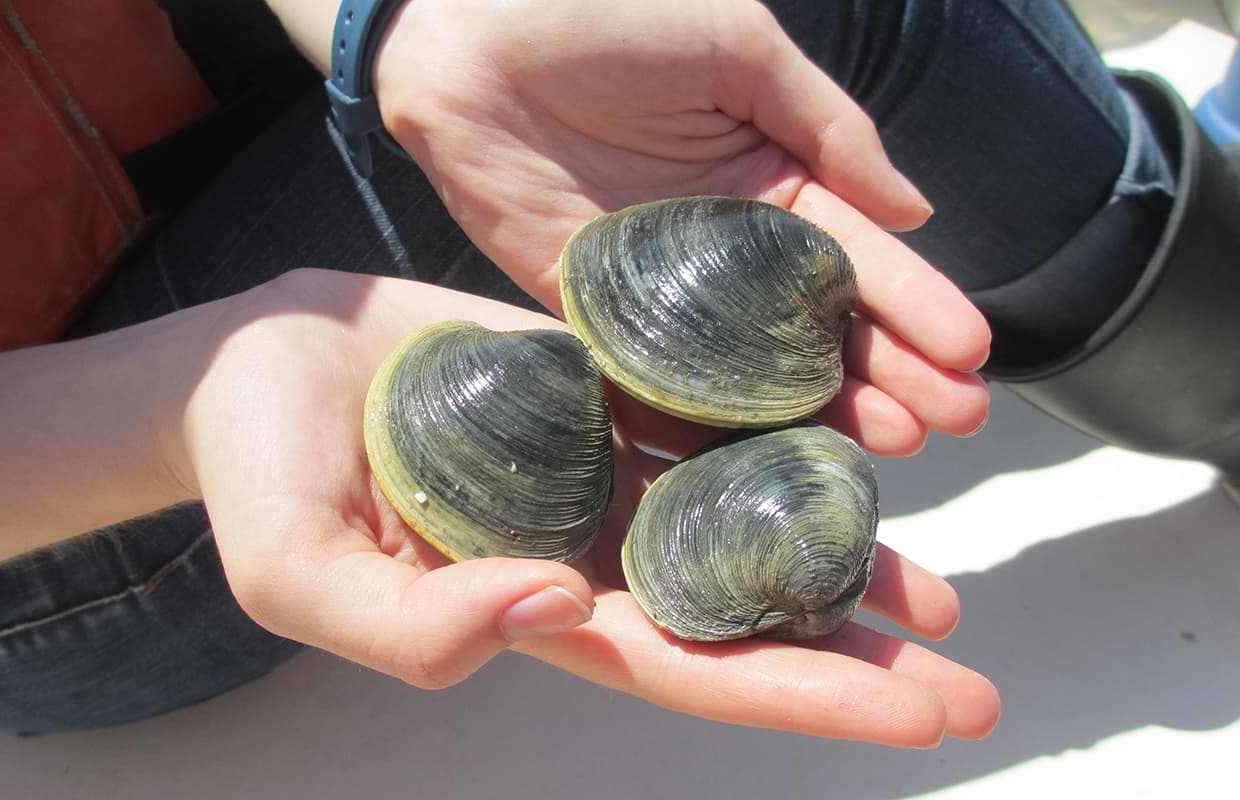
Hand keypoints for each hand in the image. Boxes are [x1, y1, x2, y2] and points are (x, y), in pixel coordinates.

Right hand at [181, 270, 998, 746]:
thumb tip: (555, 603)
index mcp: (533, 607)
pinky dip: (779, 439)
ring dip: (839, 557)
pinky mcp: (600, 392)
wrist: (259, 356)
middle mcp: (587, 548)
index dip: (803, 696)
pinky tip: (856, 448)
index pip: (690, 671)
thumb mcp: (302, 571)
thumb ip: (413, 624)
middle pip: (740, 616)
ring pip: (741, 523)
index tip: (919, 714)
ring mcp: (600, 469)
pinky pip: (706, 419)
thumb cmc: (260, 473)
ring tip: (943, 592)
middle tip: (969, 680)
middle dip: (855, 654)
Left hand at [374, 0, 991, 455]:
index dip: (918, 304)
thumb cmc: (610, 13)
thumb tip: (914, 212)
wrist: (470, 30)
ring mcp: (665, 290)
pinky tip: (773, 450)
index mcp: (772, 178)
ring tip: (896, 444)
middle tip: (954, 422)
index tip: (971, 357)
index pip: (860, 255)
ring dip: (827, 406)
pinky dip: (716, 418)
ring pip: (757, 364)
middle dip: (893, 370)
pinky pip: (664, 376)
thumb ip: (827, 128)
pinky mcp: (596, 315)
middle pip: (821, 323)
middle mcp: (727, 246)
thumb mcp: (740, 48)